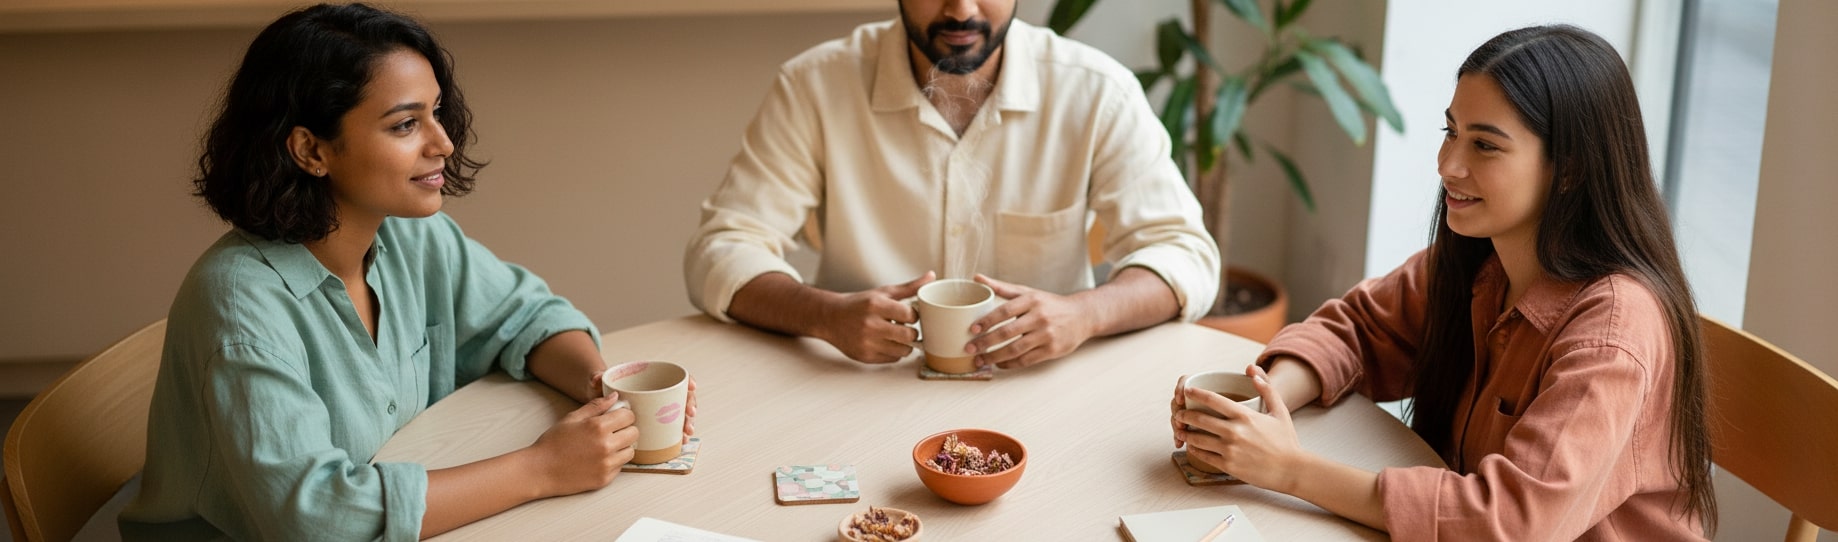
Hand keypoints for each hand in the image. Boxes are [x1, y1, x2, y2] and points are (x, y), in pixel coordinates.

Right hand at [527, 394, 638, 497]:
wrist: (540, 470)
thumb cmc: (553, 442)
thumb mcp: (572, 418)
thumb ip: (596, 406)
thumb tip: (615, 396)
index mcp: (598, 427)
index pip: (629, 416)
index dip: (624, 415)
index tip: (617, 417)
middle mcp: (606, 446)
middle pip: (634, 433)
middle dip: (626, 429)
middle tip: (614, 431)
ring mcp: (606, 464)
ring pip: (630, 451)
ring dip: (622, 447)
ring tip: (606, 446)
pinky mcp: (605, 479)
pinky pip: (620, 466)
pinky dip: (614, 461)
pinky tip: (599, 459)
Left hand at [591, 372, 699, 444]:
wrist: (597, 405)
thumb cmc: (601, 391)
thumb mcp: (598, 384)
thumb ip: (596, 378)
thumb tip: (596, 379)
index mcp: (649, 379)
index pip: (674, 377)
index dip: (686, 381)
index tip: (691, 387)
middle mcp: (658, 394)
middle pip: (681, 397)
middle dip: (689, 406)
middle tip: (689, 415)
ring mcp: (658, 409)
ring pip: (679, 414)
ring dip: (686, 422)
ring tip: (686, 432)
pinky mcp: (656, 423)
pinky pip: (671, 427)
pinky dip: (678, 433)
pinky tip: (681, 441)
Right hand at [816, 272, 932, 363]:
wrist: (830, 318)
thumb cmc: (859, 304)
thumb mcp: (883, 292)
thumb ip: (909, 287)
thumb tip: (931, 276)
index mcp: (876, 305)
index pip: (909, 315)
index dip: (913, 316)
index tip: (908, 315)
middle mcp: (870, 324)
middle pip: (908, 336)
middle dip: (911, 332)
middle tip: (905, 327)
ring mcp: (867, 342)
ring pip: (902, 351)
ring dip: (904, 344)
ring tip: (896, 336)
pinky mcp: (864, 357)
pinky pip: (891, 359)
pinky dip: (893, 353)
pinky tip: (885, 343)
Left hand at [965, 274, 1096, 368]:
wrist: (1082, 316)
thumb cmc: (1050, 304)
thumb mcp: (1028, 292)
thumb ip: (1002, 288)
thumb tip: (976, 278)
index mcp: (1032, 300)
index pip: (1005, 310)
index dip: (987, 320)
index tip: (972, 328)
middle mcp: (1040, 317)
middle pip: (1008, 332)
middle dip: (986, 342)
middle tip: (969, 348)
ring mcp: (1047, 335)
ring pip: (1016, 349)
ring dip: (994, 356)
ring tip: (980, 359)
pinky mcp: (1052, 350)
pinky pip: (1026, 360)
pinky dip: (1010, 364)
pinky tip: (999, 363)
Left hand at [1171, 365, 1306, 491]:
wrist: (1292, 470)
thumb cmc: (1286, 441)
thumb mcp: (1280, 411)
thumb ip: (1267, 389)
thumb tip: (1252, 370)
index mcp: (1245, 416)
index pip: (1214, 400)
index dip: (1197, 394)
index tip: (1187, 391)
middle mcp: (1234, 431)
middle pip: (1200, 419)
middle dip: (1185, 415)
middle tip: (1178, 414)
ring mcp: (1230, 449)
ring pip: (1198, 439)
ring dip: (1186, 433)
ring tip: (1180, 430)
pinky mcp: (1228, 466)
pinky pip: (1204, 456)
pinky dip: (1195, 450)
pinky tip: (1192, 447)